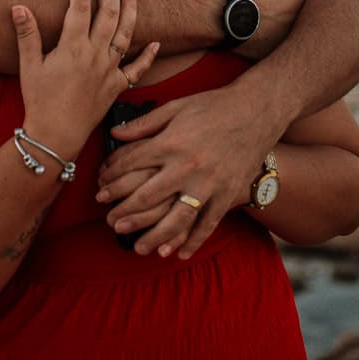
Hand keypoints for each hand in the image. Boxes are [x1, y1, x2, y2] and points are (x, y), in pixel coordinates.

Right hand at [13, 0, 158, 157]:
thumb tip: (19, 7)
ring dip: (131, 10)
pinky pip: (137, 70)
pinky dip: (148, 56)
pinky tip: (156, 43)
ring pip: (126, 34)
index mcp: (72, 47)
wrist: (56, 134)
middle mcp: (95, 55)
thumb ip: (27, 35)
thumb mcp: (28, 66)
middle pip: (108, 14)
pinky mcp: (116, 86)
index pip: (78, 8)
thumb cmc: (39, 101)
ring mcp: (109, 70)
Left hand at [95, 85, 282, 257]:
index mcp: (171, 142)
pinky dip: (194, 241)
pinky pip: (209, 223)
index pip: (131, 164)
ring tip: (138, 247)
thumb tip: (115, 134)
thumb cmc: (214, 105)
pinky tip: (179, 253)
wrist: (258, 109)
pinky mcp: (227, 193)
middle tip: (110, 223)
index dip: (111, 177)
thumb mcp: (176, 107)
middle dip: (125, 212)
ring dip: (155, 236)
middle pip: (147, 196)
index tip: (100, 188)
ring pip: (177, 218)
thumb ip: (145, 123)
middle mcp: (187, 166)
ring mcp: (209, 183)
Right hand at [225, 0, 306, 59]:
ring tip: (255, 16)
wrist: (225, 10)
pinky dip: (266, 37)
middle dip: (281, 8)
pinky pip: (274, 42)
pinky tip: (252, 30)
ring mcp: (289, 33)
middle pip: (294, 10)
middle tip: (263, 5)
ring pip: (284, 27)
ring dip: (275, 23)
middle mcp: (300, 14)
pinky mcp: (276, 48)